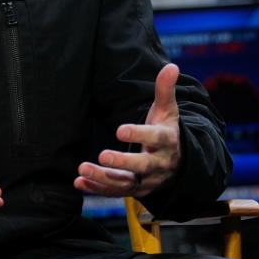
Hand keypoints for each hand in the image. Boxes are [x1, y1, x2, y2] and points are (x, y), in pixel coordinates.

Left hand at [75, 63, 182, 197]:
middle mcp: (159, 164)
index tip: (119, 130)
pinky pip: (116, 192)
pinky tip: (80, 182)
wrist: (178, 163)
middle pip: (142, 165)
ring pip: (127, 183)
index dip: (139, 134)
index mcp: (167, 141)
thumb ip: (165, 89)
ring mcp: (148, 180)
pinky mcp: (136, 191)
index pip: (156, 138)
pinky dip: (98, 189)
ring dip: (103, 178)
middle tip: (102, 155)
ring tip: (82, 169)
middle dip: (122, 162)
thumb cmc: (166, 130)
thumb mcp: (167, 110)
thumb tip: (172, 66)